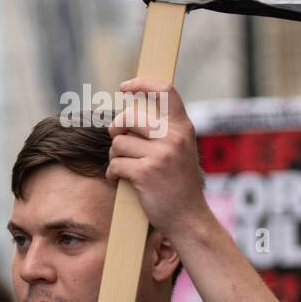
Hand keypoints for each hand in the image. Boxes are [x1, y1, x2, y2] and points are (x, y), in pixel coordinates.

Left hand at [107, 79, 207, 242]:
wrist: (188, 217)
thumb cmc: (179, 183)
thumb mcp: (181, 150)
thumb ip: (163, 130)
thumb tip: (128, 114)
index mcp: (183, 128)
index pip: (164, 90)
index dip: (142, 83)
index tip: (125, 87)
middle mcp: (173, 137)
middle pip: (129, 116)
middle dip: (117, 129)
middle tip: (118, 141)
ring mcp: (160, 155)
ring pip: (118, 143)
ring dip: (115, 157)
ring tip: (125, 167)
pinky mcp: (145, 173)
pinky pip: (115, 164)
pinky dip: (112, 173)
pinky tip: (119, 180)